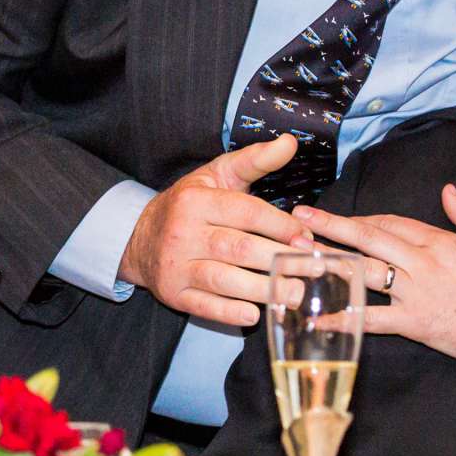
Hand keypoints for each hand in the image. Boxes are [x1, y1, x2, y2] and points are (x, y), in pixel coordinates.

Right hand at [118, 136, 305, 325]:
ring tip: (295, 294)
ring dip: (263, 289)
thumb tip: (290, 142)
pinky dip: (230, 312)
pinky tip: (255, 313)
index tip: (308, 238)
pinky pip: (205, 306)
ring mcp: (176, 266)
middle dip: (280, 259)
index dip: (281, 226)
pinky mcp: (173, 294)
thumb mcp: (218, 174)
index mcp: (196, 201)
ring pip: (224, 280)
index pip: (246, 212)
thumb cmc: (190, 204)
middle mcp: (183, 233)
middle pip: (238, 248)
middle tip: (314, 269)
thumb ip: (255, 159)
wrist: (140, 239)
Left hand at [294, 184, 455, 371]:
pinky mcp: (415, 323)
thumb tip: (448, 191)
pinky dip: (344, 316)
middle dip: (332, 225)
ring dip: (330, 261)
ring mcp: (416, 292)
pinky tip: (318, 315)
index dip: (364, 219)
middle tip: (300, 217)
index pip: (392, 222)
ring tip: (299, 255)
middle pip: (369, 237)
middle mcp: (423, 262)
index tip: (343, 219)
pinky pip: (372, 318)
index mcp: (440, 241)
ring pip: (365, 270)